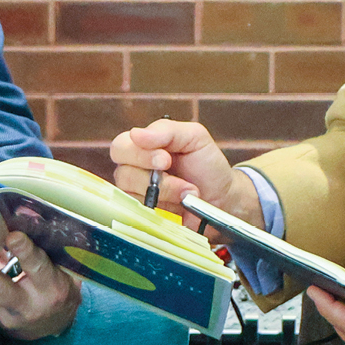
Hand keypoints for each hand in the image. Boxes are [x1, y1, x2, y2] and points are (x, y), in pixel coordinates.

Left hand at [0, 231, 81, 339]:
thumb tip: (23, 213)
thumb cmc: (59, 285)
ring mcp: (3, 314)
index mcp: (50, 287)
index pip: (37, 268)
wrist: (57, 324)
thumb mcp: (63, 268)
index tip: (12, 236)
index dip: (25, 252)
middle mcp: (26, 304)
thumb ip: (44, 246)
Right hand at [108, 119, 263, 233]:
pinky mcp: (145, 214)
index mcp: (144, 146)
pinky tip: (179, 205)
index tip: (165, 160)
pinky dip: (162, 208)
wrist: (223, 199)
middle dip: (151, 177)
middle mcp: (135, 169)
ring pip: (132, 194)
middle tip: (177, 179)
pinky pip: (139, 213)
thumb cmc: (207, 165)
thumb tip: (135, 134)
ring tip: (187, 191)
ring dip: (165, 193)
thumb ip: (167, 130)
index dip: (139, 154)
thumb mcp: (195, 137)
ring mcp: (139, 194)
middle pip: (121, 172)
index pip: (121, 147)